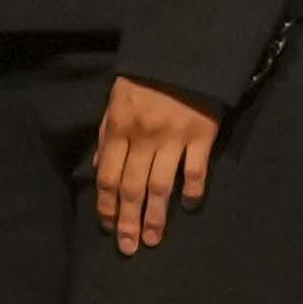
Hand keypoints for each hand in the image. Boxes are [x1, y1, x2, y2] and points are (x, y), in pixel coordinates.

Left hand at [92, 75, 220, 255]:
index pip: (107, 177)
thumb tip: (100, 170)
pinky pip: (195, 169)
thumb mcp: (115, 105)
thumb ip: (107, 137)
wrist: (181, 57)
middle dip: (128, 220)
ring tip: (154, 239)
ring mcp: (174, 138)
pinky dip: (192, 190)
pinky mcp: (202, 135)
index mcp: (118, 130)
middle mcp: (143, 138)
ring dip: (156, 215)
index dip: (106, 205)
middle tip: (128, 247)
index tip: (108, 228)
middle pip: (132, 188)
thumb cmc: (143, 83)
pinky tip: (188, 206)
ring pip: (161, 185)